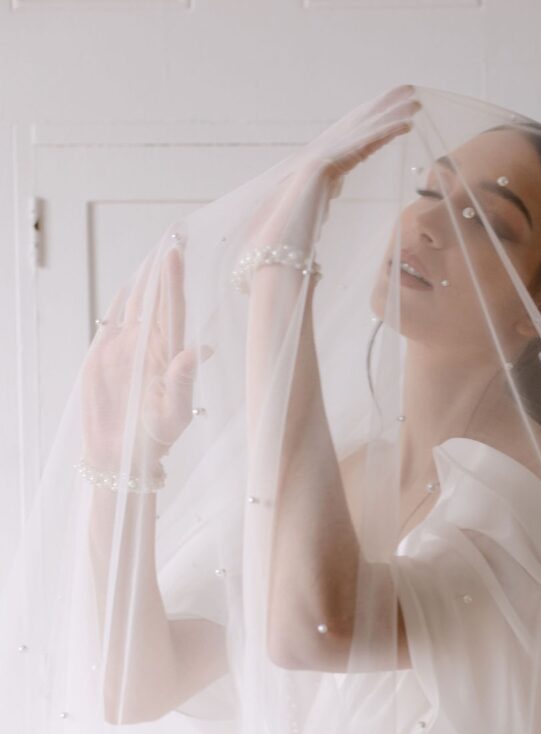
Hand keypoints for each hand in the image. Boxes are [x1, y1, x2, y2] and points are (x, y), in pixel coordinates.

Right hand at [80, 244, 213, 473]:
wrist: (120, 455)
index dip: (175, 282)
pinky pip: (112, 323)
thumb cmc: (154, 439)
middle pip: (158, 301)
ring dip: (144, 281)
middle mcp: (151, 346)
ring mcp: (127, 349)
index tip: (176, 254)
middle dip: (164, 270)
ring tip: (153, 252)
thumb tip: (199, 349)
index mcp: (169, 356)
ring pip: (137, 307)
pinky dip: (118, 304)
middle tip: (173, 235)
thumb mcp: (174, 414)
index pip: (174, 311)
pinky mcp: (104, 356)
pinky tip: (127, 286)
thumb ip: (183, 382)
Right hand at [247, 84, 421, 251]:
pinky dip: (385, 132)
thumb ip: (317, 218)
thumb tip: (318, 226)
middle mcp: (318, 161)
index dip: (373, 130)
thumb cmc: (284, 251)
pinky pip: (362, 145)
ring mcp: (320, 160)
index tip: (394, 119)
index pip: (352, 146)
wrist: (272, 254)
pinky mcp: (327, 165)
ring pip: (362, 131)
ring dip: (390, 112)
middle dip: (382, 107)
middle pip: (358, 128)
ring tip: (415, 98)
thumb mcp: (306, 229)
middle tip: (408, 91)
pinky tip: (407, 123)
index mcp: (317, 175)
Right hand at [305, 83, 421, 191]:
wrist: (305, 181)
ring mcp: (352, 137)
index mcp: (336, 138)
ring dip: (398, 110)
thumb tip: (333, 190)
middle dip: (390, 99)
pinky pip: (380, 135)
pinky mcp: (359, 146)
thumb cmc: (308, 186)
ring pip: (380, 120)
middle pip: (372, 111)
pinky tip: (408, 125)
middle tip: (409, 89)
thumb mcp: (323, 181)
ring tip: (417, 103)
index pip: (361, 120)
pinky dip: (393, 129)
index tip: (389, 102)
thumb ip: (332, 182)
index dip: (376, 109)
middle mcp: (345, 132)